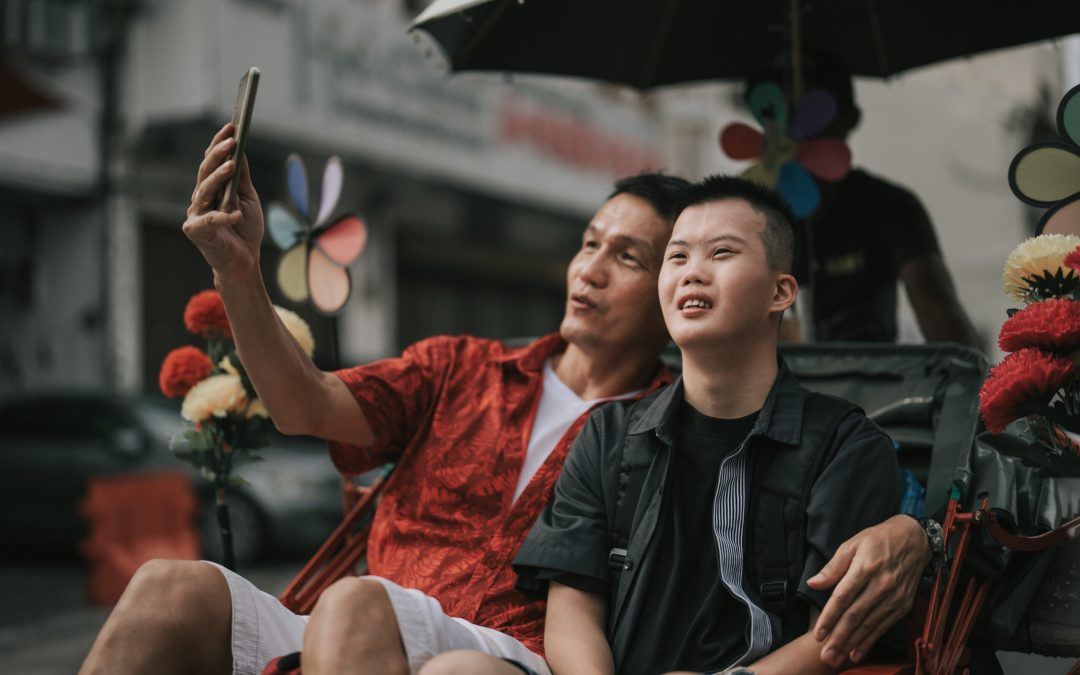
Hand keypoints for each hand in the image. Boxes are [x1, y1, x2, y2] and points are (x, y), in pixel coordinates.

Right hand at [182, 124, 263, 281]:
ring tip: (232, 166)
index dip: (219, 143)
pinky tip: (236, 213)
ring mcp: (195, 214)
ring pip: (204, 190)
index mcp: (211, 188)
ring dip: (218, 177)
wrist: (244, 261)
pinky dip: (223, 216)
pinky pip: (209, 220)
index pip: (211, 161)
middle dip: (218, 154)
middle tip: (232, 141)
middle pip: (205, 172)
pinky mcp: (196, 231)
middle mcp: (200, 198)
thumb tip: (240, 150)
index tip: (232, 127)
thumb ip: (242, 177)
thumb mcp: (248, 198)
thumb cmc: (245, 229)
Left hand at [807, 514, 929, 665]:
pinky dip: (870, 641)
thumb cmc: (878, 540)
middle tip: (825, 655)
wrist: (914, 539)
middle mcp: (882, 584)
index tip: (818, 634)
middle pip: (856, 615)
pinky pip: (884, 626)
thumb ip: (833, 567)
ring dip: (852, 643)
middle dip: (839, 637)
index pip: (843, 597)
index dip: (830, 617)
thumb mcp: (852, 544)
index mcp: (866, 567)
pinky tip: (857, 652)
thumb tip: (813, 583)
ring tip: (837, 658)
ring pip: (870, 624)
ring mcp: (894, 596)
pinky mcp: (903, 604)